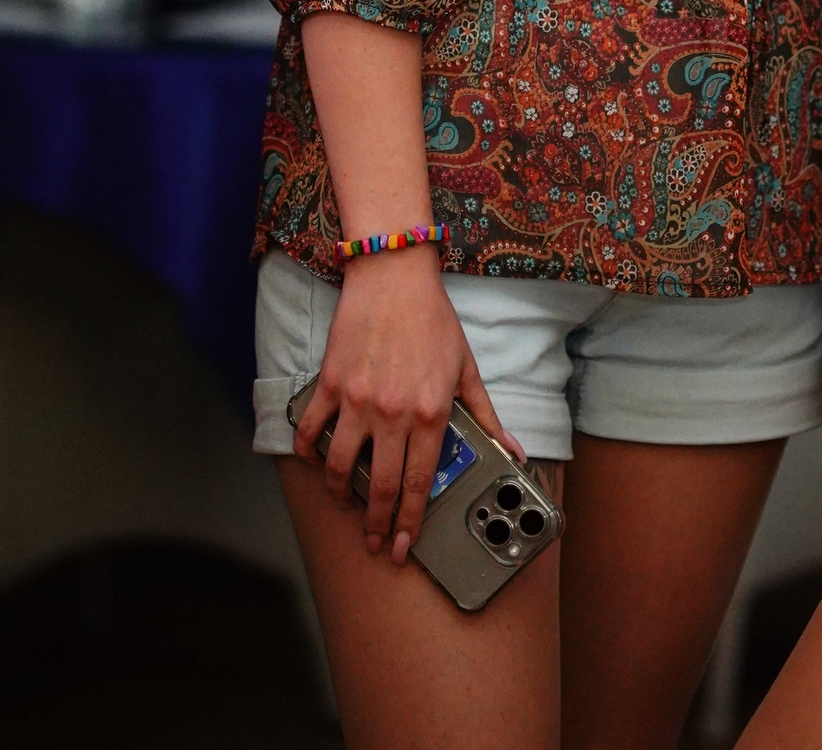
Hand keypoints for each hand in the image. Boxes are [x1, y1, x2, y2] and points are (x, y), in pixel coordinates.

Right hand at [292, 245, 521, 564]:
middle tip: (373, 542)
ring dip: (340, 495)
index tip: (402, 545)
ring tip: (345, 502)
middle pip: (378, 487)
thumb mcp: (466, 368)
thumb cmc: (433, 320)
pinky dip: (308, 452)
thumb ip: (487, 415)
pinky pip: (310, 431)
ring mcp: (358, 401)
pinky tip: (315, 460)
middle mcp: (393, 414)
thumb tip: (513, 451)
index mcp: (431, 413)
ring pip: (340, 467)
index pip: (419, 483)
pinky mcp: (331, 384)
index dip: (409, 521)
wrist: (394, 277)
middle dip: (375, 523)